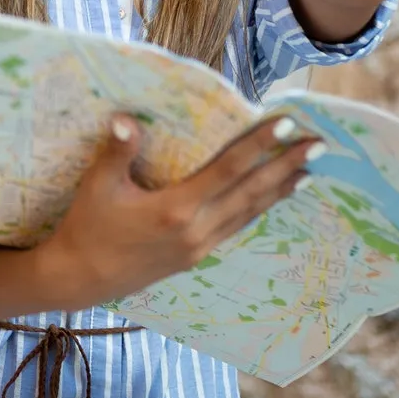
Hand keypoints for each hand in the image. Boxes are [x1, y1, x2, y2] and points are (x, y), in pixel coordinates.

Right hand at [37, 113, 319, 308]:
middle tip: (318, 145)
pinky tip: (270, 200)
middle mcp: (196, 229)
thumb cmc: (86, 228)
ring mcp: (199, 246)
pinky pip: (236, 227)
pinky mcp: (196, 256)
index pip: (227, 170)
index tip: (286, 124)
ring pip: (249, 213)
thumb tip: (127, 119)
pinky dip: (258, 210)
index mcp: (175, 209)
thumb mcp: (97, 187)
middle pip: (251, 192)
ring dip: (279, 190)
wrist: (80, 278)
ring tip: (307, 171)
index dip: (258, 145)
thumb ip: (117, 151)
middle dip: (286, 167)